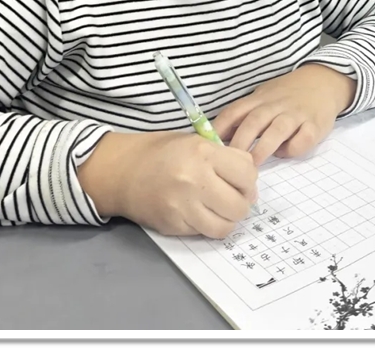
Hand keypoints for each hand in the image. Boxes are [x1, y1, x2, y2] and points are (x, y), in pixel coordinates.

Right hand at [77, 130, 257, 237]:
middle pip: (239, 205)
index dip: (249, 181)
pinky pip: (204, 233)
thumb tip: (250, 185)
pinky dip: (207, 226)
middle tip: (234, 198)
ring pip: (225, 226)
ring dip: (227, 219)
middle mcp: (195, 180)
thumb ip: (225, 159)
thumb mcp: (196, 142)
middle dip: (241, 203)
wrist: (123, 171)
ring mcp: (183, 206)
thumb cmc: (163, 152)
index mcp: (203, 153)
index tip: (242, 181)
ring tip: (219, 208)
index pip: (247, 174)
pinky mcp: (173, 225)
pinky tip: (200, 213)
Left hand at [211, 64, 355, 165]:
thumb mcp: (262, 97)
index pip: (235, 111)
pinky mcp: (315, 125)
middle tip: (229, 163)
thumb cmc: (287, 94)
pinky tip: (285, 154)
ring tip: (252, 167)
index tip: (207, 146)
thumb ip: (243, 115)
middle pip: (254, 122)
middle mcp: (276, 105)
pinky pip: (302, 139)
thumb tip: (216, 138)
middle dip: (240, 142)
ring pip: (276, 131)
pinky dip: (292, 149)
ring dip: (262, 149)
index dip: (220, 128)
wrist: (323, 81)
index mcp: (259, 99)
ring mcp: (296, 115)